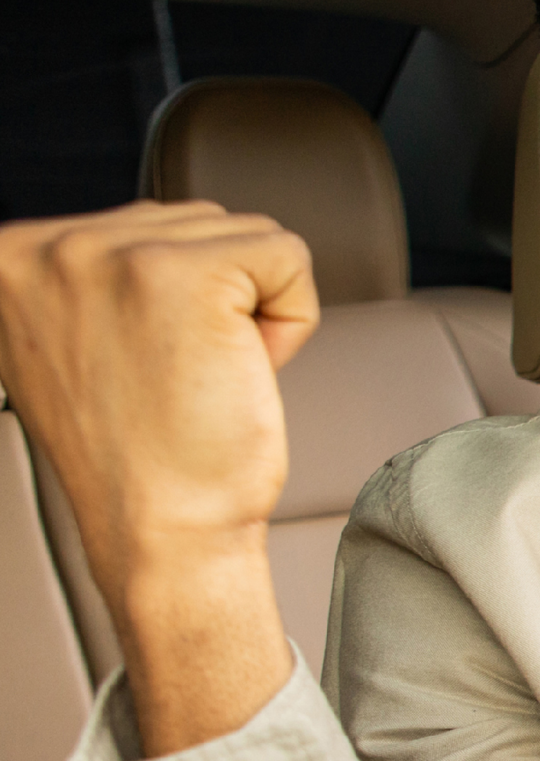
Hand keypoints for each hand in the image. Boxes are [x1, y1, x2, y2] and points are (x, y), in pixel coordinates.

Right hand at [0, 201, 316, 754]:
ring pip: (247, 236)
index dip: (172, 306)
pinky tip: (240, 373)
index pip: (143, 227)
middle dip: (216, 302)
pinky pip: (289, 256)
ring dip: (251, 312)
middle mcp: (41, 246)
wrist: (161, 537)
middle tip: (176, 382)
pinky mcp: (182, 275)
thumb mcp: (76, 341)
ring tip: (200, 379)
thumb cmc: (139, 456)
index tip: (137, 372)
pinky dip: (291, 321)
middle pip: (198, 223)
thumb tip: (147, 234)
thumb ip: (94, 279)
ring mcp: (106, 254)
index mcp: (7, 259)